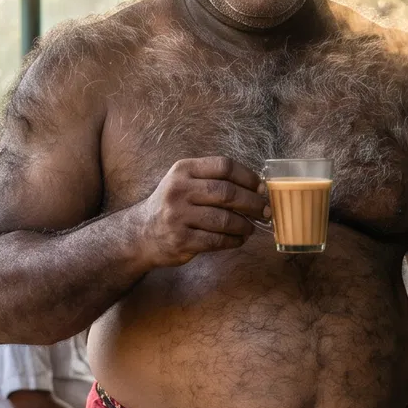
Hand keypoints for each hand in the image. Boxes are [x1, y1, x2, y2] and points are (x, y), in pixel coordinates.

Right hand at [133, 157, 268, 266]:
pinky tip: (239, 239)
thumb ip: (213, 180)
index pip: (224, 166)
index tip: (261, 188)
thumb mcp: (185, 182)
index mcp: (183, 170)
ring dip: (245, 225)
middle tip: (266, 211)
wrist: (141, 233)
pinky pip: (217, 241)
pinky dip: (234, 241)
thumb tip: (258, 188)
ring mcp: (178, 216)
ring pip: (225, 219)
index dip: (248, 177)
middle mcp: (179, 190)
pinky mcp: (181, 240)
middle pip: (227, 193)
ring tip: (251, 227)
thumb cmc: (173, 206)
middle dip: (253, 203)